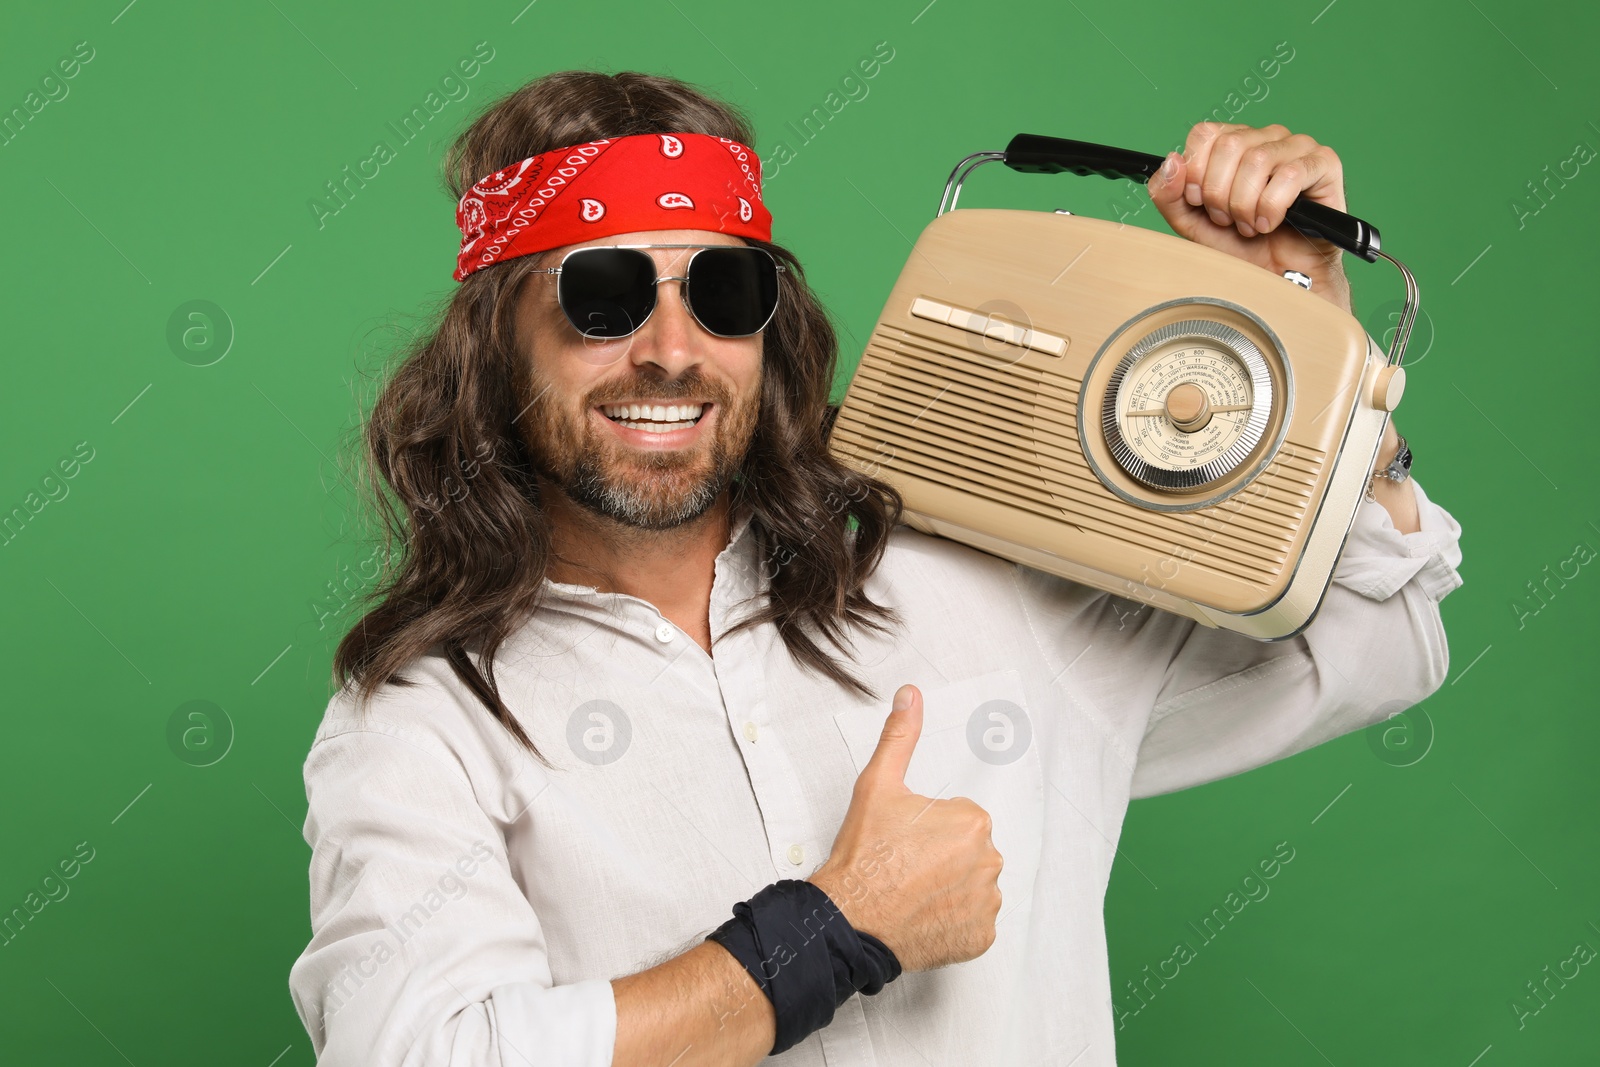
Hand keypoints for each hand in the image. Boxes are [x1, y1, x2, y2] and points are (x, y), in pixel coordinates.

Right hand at [808, 684, 1002, 972]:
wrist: (849, 918)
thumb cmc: (863, 856)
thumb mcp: (877, 786)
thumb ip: (900, 737)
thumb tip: (911, 695)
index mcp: (972, 822)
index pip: (960, 819)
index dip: (929, 828)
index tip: (905, 841)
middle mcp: (989, 862)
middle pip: (970, 851)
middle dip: (944, 857)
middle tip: (905, 866)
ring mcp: (986, 903)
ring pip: (974, 885)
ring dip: (951, 888)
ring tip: (912, 891)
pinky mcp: (980, 937)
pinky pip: (974, 921)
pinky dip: (954, 919)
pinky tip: (924, 914)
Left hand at [1146, 122, 1352, 313]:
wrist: (1273, 276)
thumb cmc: (1238, 246)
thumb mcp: (1190, 222)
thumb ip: (1169, 193)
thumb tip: (1171, 160)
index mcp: (1235, 141)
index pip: (1205, 133)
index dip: (1196, 173)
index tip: (1200, 203)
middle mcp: (1267, 136)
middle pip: (1229, 145)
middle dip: (1220, 194)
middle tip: (1228, 220)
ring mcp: (1298, 146)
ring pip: (1258, 159)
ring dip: (1245, 204)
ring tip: (1249, 226)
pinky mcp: (1324, 164)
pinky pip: (1290, 175)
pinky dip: (1271, 208)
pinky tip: (1270, 224)